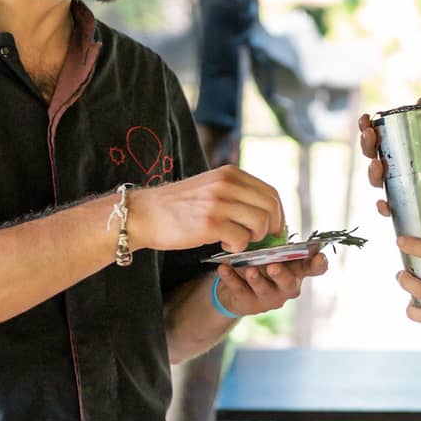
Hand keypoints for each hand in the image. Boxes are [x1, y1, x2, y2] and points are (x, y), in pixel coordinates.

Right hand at [126, 166, 285, 252]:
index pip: (270, 193)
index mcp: (230, 174)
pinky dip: (238, 247)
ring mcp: (218, 203)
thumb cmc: (177, 207)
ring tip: (236, 240)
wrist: (143, 213)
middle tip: (259, 241)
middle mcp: (226, 184)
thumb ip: (235, 195)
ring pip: (260, 223)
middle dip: (272, 229)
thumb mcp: (209, 188)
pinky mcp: (209, 223)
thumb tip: (266, 215)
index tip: (273, 230)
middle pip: (271, 207)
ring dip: (254, 238)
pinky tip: (223, 245)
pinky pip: (242, 239)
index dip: (278, 215)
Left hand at [215, 253, 328, 315]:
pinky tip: (224, 268)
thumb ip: (275, 244)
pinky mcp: (249, 305)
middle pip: (288, 283)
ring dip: (256, 279)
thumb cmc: (260, 263)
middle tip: (273, 266)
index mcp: (296, 271)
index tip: (319, 256)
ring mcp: (268, 299)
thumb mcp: (270, 252)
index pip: (314, 269)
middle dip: (281, 275)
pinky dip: (231, 279)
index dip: (319, 265)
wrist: (236, 287)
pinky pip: (239, 291)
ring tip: (248, 269)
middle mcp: (286, 287)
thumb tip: (267, 223)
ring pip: (264, 290)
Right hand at [359, 98, 420, 220]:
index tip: (365, 120)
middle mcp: (402, 170)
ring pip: (378, 182)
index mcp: (409, 151)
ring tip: (377, 166)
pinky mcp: (410, 211)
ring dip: (372, 174)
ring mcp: (404, 191)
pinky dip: (384, 208)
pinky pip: (391, 211)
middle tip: (370, 136)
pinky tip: (384, 204)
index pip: (383, 137)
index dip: (368, 128)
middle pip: (374, 157)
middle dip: (367, 146)